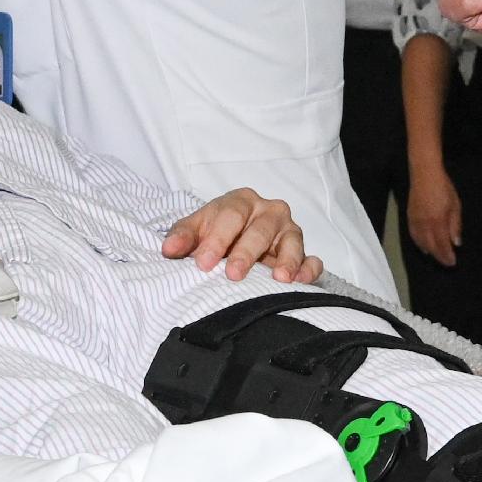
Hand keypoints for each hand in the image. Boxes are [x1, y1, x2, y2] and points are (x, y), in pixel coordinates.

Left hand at [164, 190, 319, 283]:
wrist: (236, 242)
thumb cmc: (216, 234)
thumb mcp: (196, 231)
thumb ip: (182, 238)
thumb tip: (169, 250)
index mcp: (241, 201)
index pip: (230, 215)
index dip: (217, 239)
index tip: (203, 263)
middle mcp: (268, 211)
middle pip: (260, 229)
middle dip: (246, 252)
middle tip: (233, 274)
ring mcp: (289, 231)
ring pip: (291, 240)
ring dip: (286, 259)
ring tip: (279, 278)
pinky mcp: (302, 251)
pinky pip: (311, 258)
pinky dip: (309, 268)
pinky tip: (300, 281)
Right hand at [405, 165, 462, 268]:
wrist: (424, 174)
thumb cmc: (444, 187)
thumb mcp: (455, 205)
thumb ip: (455, 225)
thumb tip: (456, 243)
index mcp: (438, 221)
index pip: (442, 245)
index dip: (447, 255)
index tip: (452, 263)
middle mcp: (425, 224)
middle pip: (431, 246)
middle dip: (439, 256)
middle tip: (446, 263)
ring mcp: (415, 221)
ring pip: (421, 243)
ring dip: (430, 252)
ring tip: (437, 257)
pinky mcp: (409, 217)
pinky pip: (413, 236)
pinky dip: (419, 244)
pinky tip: (424, 247)